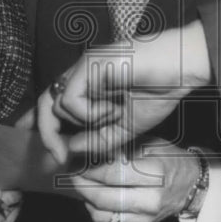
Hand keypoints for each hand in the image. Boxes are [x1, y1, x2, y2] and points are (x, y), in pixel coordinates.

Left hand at [38, 21, 211, 162]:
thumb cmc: (159, 91)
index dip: (40, 123)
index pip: (53, 103)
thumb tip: (69, 148)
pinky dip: (90, 113)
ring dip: (87, 121)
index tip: (40, 146)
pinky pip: (71, 99)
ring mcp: (84, 65)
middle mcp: (81, 73)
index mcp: (88, 84)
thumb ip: (97, 140)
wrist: (181, 69)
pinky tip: (114, 107)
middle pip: (45, 103)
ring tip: (115, 113)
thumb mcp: (125, 128)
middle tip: (59, 158)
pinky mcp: (88, 62)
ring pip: (59, 104)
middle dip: (48, 134)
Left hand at [69, 138, 200, 221]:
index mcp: (155, 174)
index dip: (90, 169)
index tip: (77, 162)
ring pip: (103, 216)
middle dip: (82, 186)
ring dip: (87, 201)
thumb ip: (123, 148)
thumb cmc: (169, 159)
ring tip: (82, 186)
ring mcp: (146, 218)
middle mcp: (151, 199)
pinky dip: (98, 211)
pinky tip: (97, 197)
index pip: (112, 175)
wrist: (191, 184)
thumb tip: (90, 149)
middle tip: (73, 174)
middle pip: (103, 198)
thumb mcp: (150, 144)